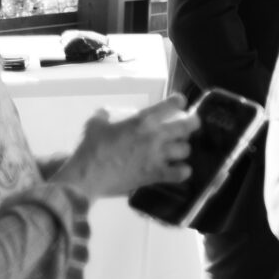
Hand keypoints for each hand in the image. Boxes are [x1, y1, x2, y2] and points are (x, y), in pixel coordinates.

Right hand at [58, 96, 197, 198]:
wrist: (86, 177)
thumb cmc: (90, 149)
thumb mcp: (95, 124)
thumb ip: (105, 115)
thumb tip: (107, 113)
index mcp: (142, 120)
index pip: (171, 104)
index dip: (179, 102)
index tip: (180, 103)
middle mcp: (155, 136)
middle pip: (187, 125)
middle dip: (193, 123)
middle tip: (191, 124)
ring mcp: (157, 156)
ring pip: (185, 149)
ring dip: (183, 149)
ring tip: (178, 150)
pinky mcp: (155, 175)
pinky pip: (180, 173)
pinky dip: (182, 171)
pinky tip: (181, 170)